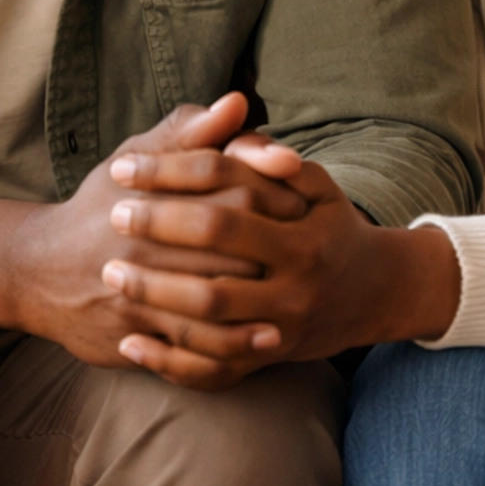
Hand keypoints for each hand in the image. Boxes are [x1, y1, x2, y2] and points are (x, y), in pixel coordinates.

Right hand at [0, 94, 306, 365]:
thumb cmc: (99, 206)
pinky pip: (188, 348)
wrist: (36, 269)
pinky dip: (228, 347)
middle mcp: (144, 244)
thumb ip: (188, 133)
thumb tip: (238, 103)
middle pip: (226, 246)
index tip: (300, 199)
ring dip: (254, 309)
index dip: (270, 191)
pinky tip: (260, 343)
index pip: (228, 186)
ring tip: (289, 313)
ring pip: (208, 302)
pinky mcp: (131, 332)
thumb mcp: (134, 160)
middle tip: (308, 258)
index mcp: (152, 194)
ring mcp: (137, 292)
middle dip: (270, 251)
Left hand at [99, 137, 461, 389]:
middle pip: (215, 254)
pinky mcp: (266, 359)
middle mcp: (295, 281)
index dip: (171, 176)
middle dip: (158, 233)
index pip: (226, 190)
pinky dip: (167, 360)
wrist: (373, 295)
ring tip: (110, 273)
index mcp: (302, 232)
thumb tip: (233, 117)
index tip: (124, 169)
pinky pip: (212, 368)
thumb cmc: (332, 228)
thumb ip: (272, 158)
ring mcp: (280, 326)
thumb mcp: (317, 187)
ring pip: (209, 316)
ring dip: (154, 295)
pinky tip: (128, 341)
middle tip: (113, 216)